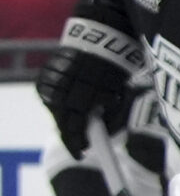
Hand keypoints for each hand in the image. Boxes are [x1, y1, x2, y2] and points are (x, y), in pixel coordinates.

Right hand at [35, 28, 138, 153]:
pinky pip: (50, 96)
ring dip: (65, 119)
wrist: (100, 41)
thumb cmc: (114, 71)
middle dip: (72, 135)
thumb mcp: (118, 96)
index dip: (77, 144)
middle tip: (80, 146)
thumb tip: (102, 135)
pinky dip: (59, 104)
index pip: (75, 129)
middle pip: (63, 122)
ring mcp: (51, 83)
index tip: (82, 154)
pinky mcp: (46, 75)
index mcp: (82, 98)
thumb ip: (109, 116)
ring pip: (55, 110)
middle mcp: (63, 91)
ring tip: (76, 125)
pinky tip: (68, 108)